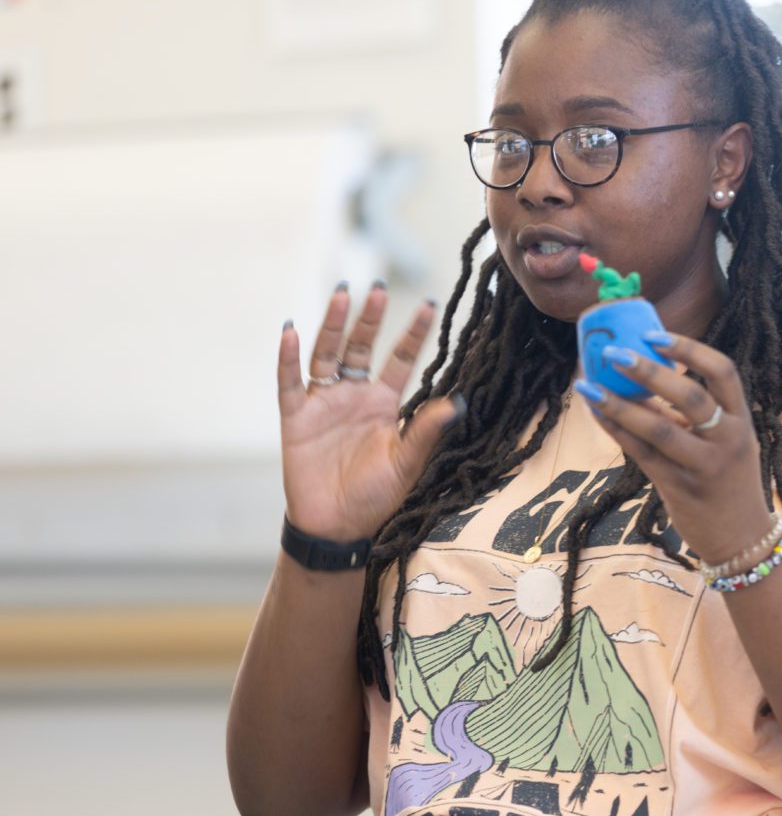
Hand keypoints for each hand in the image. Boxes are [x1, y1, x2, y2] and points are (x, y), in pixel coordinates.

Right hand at [277, 282, 461, 542]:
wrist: (336, 526)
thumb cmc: (375, 497)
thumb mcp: (407, 463)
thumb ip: (425, 431)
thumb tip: (458, 403)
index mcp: (383, 403)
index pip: (401, 359)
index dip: (413, 333)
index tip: (429, 303)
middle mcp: (353, 395)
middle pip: (361, 347)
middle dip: (369, 319)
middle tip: (378, 289)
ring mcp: (323, 402)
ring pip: (327, 354)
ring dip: (334, 326)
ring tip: (343, 295)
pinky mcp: (296, 417)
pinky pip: (290, 382)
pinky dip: (289, 357)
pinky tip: (291, 331)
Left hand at [573, 332, 772, 564]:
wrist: (742, 539)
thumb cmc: (728, 482)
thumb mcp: (725, 442)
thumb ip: (694, 415)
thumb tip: (641, 378)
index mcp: (741, 419)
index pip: (723, 372)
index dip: (689, 349)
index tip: (654, 335)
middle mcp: (727, 440)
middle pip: (690, 397)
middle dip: (649, 371)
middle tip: (615, 353)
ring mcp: (704, 466)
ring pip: (659, 428)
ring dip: (620, 403)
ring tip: (589, 385)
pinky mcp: (679, 488)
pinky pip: (641, 453)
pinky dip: (617, 430)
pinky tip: (596, 413)